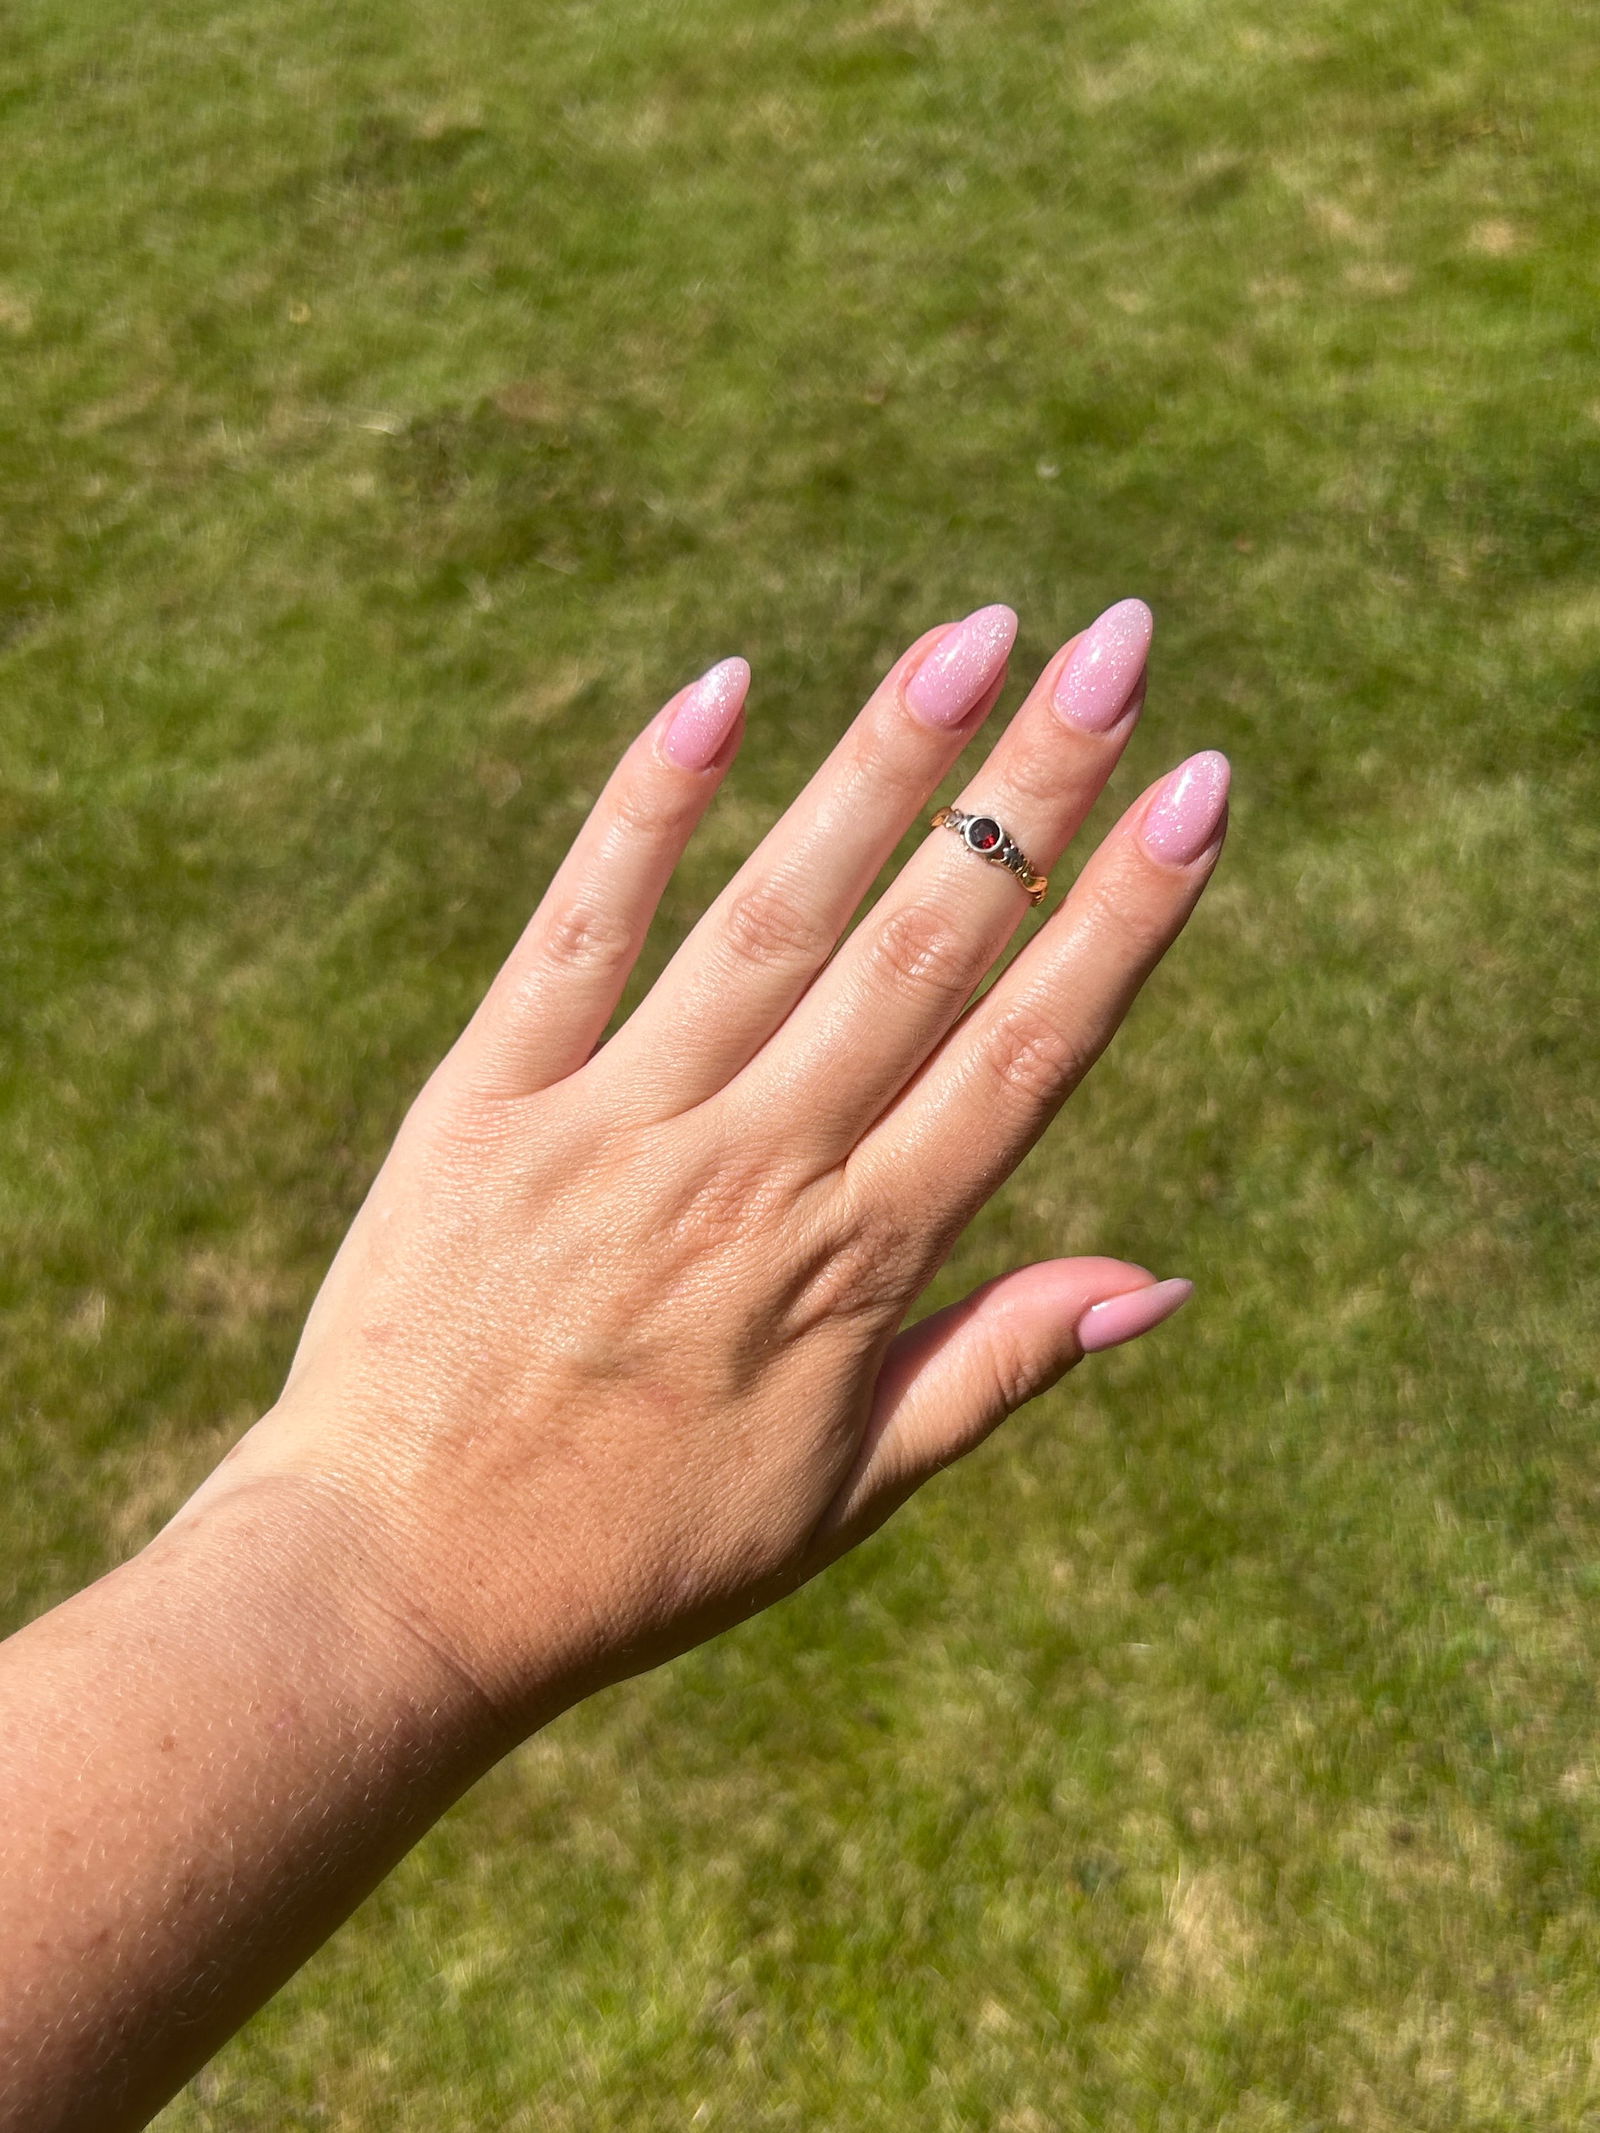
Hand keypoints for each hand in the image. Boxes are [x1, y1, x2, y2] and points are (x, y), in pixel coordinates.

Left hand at [185, 599, 1226, 1731]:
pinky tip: (721, 690)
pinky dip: (646, 807)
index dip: (1123, 914)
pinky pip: (578, 928)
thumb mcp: (847, 1493)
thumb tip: (1162, 1279)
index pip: (1026, 1052)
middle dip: (1035, 787)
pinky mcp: (485, 1099)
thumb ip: (998, 1364)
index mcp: (859, 1264)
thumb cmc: (637, 1552)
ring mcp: (616, 1123)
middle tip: (1118, 645)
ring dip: (882, 766)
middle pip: (923, 948)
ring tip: (972, 635)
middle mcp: (755, 1170)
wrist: (394, 1587)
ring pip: (776, 914)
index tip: (1200, 788)